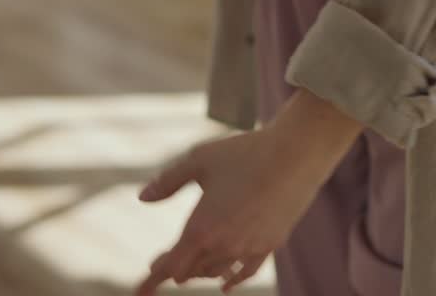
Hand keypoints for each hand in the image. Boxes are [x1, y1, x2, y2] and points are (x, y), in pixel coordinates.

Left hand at [135, 89, 362, 293]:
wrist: (296, 155)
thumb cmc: (244, 153)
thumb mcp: (197, 160)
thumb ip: (168, 182)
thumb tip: (143, 198)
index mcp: (201, 228)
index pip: (170, 264)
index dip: (153, 278)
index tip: (140, 292)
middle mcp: (225, 245)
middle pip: (191, 270)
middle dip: (172, 269)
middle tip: (158, 264)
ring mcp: (250, 248)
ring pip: (216, 271)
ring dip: (198, 271)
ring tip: (188, 268)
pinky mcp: (271, 244)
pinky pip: (245, 271)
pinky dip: (232, 279)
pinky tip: (226, 284)